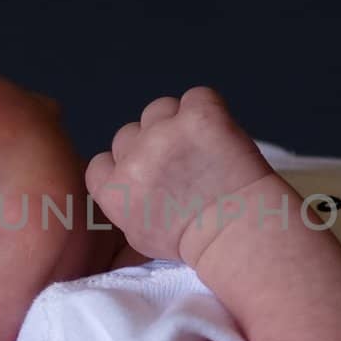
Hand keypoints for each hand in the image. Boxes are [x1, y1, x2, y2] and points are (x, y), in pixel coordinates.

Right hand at [85, 86, 272, 264]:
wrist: (238, 232)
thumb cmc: (195, 242)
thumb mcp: (141, 237)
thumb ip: (125, 208)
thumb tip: (124, 191)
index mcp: (114, 190)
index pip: (102, 161)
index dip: (127, 165)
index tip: (151, 176)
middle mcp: (133, 157)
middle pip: (129, 133)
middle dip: (151, 145)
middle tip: (183, 166)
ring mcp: (164, 132)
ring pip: (159, 109)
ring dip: (176, 122)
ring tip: (201, 148)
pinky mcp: (198, 115)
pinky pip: (197, 97)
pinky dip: (208, 110)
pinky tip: (219, 134)